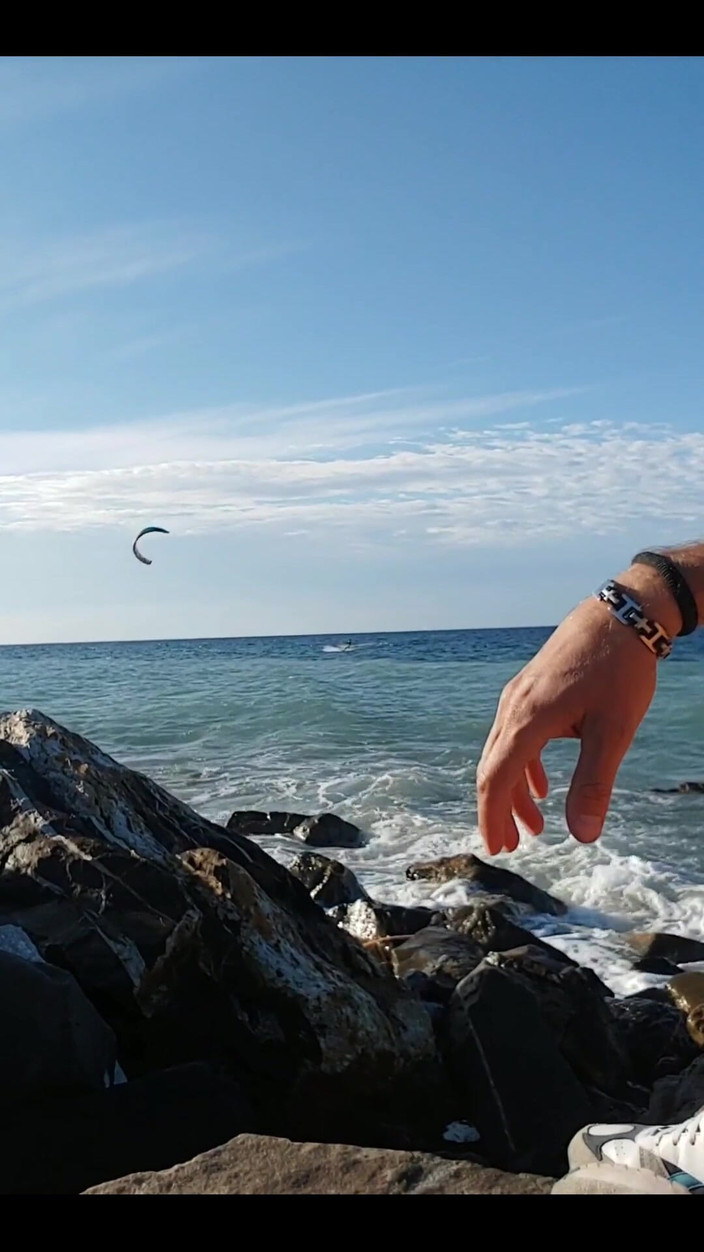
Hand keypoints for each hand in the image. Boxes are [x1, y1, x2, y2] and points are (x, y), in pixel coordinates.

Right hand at [476, 568, 679, 855]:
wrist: (621, 614)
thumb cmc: (619, 669)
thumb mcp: (614, 730)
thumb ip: (594, 783)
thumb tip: (583, 836)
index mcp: (528, 719)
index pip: (495, 778)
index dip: (492, 817)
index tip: (498, 849)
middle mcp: (514, 707)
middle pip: (492, 768)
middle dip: (498, 811)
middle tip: (511, 847)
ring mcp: (519, 695)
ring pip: (504, 752)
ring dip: (514, 792)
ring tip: (535, 825)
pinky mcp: (530, 689)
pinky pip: (515, 735)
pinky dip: (524, 767)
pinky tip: (542, 786)